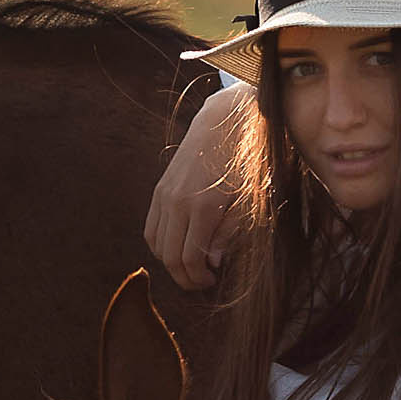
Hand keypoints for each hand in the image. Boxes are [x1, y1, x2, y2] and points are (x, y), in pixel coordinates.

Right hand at [145, 81, 248, 289]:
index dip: (198, 278)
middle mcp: (177, 202)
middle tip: (202, 281)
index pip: (188, 259)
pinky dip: (161, 243)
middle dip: (184, 276)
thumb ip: (229, 233)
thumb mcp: (249, 199)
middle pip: (169, 256)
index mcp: (202, 207)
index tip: (212, 281)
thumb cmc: (248, 159)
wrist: (227, 118)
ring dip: (171, 261)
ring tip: (193, 264)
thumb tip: (211, 261)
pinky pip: (151, 227)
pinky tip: (180, 245)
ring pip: (156, 244)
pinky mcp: (160, 188)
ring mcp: (164, 194)